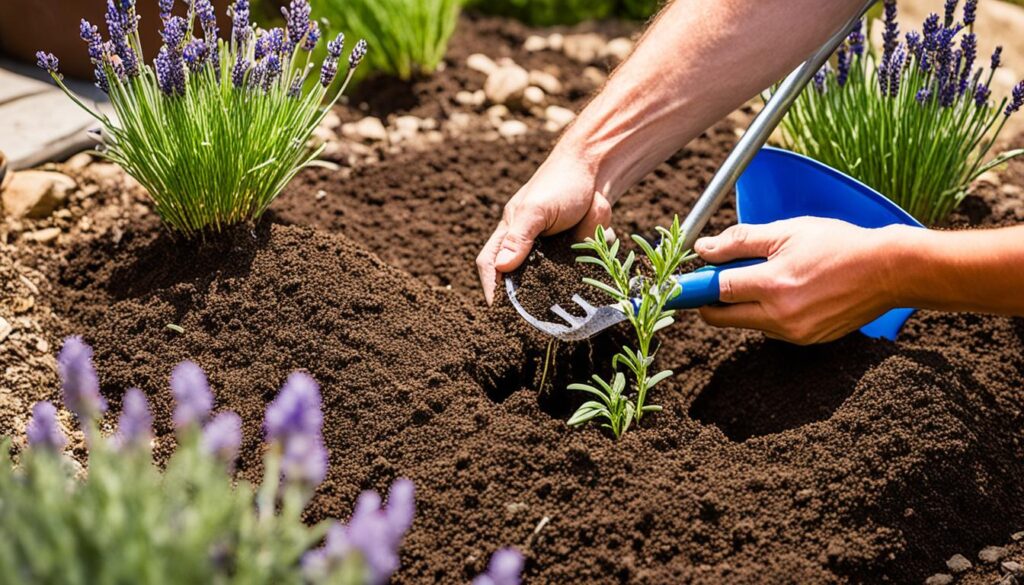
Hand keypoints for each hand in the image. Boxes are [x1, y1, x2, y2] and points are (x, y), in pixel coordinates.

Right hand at [476, 153, 612, 303]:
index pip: (490, 264)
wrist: (599, 170)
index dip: (490, 286)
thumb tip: (502, 267)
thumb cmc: (560, 182)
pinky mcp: (576, 253)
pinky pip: (579, 271)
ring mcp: (554, 251)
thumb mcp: (536, 210)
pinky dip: (587, 265)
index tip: (496, 310)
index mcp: (509, 232)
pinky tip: (595, 262)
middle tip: (532, 317)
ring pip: (552, 279)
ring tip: (566, 291)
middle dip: (527, 296)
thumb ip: (519, 238)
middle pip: (521, 279)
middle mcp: (529, 245)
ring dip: (562, 280)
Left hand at [694, 217, 905, 343]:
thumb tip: (703, 249)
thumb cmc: (838, 244)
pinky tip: (789, 291)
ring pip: (746, 323)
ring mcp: (794, 334)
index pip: (716, 290)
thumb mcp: (786, 232)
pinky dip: (767, 312)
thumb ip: (739, 241)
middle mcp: (780, 317)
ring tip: (767, 277)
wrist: (888, 271)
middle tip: (715, 280)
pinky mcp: (806, 341)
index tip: (686, 279)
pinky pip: (771, 329)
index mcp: (773, 286)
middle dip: (710, 301)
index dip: (698, 283)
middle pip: (722, 317)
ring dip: (742, 304)